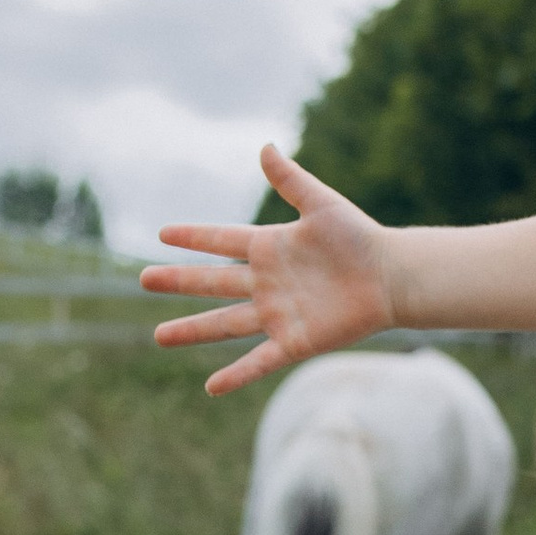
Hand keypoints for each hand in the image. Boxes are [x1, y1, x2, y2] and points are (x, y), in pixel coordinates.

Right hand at [143, 146, 397, 397]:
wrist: (392, 277)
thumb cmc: (360, 238)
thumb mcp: (321, 205)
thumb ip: (291, 181)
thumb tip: (265, 147)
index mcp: (270, 248)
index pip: (221, 240)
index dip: (194, 237)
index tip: (163, 233)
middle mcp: (267, 282)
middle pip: (213, 282)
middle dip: (179, 281)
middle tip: (144, 279)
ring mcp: (278, 314)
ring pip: (225, 323)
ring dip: (192, 330)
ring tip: (159, 336)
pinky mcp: (295, 341)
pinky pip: (259, 360)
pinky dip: (236, 375)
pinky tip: (211, 387)